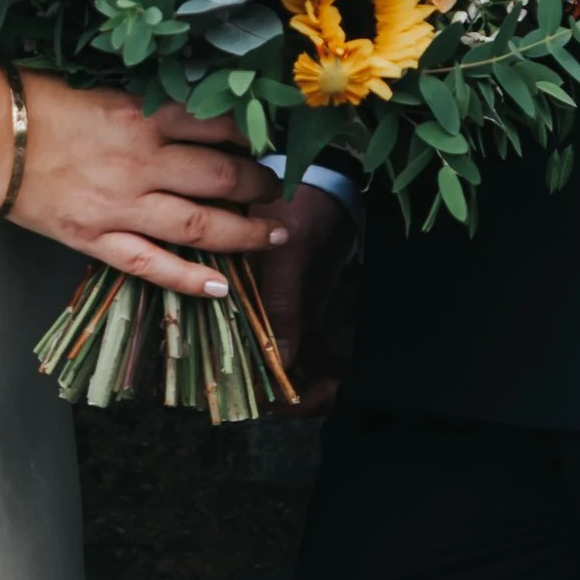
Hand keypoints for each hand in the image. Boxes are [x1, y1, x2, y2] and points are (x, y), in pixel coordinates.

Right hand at [4, 77, 282, 297]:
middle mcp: (141, 160)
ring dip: (245, 232)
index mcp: (142, 113)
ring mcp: (120, 204)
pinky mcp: (95, 238)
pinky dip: (189, 279)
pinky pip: (151, 265)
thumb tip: (192, 112)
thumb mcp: (101, 86)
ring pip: (200, 225)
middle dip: (259, 184)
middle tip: (278, 188)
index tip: (263, 141)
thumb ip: (146, 101)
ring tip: (272, 234)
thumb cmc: (37, 100)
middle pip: (222, 176)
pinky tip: (221, 286)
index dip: (249, 135)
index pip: (217, 126)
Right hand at [252, 182, 355, 412]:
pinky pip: (312, 350)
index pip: (236, 355)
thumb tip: (283, 359)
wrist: (331, 183)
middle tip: (326, 393)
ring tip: (340, 385)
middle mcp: (251, 311)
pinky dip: (326, 366)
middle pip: (264, 369)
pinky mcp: (304, 310)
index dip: (260, 385)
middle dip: (292, 393)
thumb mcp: (288, 252)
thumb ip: (282, 302)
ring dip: (312, 383)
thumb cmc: (301, 205)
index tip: (292, 397)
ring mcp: (280, 313)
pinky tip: (345, 374)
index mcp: (234, 296)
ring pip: (290, 365)